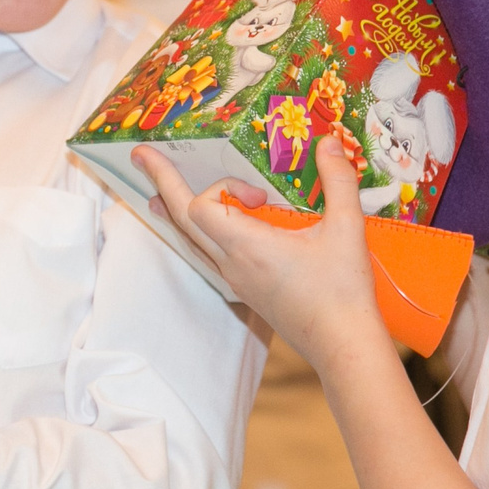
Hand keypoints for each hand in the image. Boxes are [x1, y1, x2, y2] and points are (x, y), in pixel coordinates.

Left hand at [137, 136, 387, 372]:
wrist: (341, 346)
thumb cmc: (342, 292)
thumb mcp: (347, 229)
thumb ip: (338, 181)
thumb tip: (328, 142)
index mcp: (247, 248)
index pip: (201, 208)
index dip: (221, 188)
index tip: (258, 195)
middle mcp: (232, 265)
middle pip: (183, 221)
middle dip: (163, 183)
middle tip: (141, 155)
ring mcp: (235, 280)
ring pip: (191, 243)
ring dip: (175, 214)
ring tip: (156, 196)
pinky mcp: (246, 290)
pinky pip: (208, 258)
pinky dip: (197, 236)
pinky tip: (203, 234)